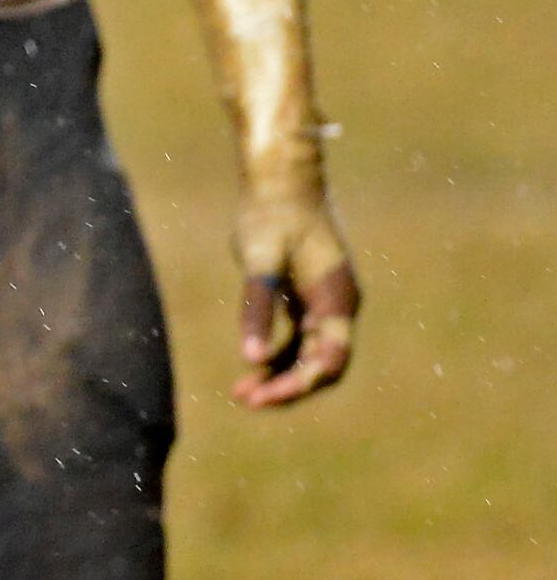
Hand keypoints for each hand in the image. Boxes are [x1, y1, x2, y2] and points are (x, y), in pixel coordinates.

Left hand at [231, 182, 357, 407]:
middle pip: (322, 364)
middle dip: (288, 386)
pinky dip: (277, 354)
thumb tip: (251, 356)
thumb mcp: (260, 260)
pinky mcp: (307, 296)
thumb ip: (258, 306)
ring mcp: (325, 302)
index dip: (298, 384)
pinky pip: (299, 338)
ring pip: (309, 353)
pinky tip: (251, 365)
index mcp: (336, 299)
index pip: (327, 360)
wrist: (281, 180)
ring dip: (280, 374)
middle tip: (246, 400)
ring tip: (241, 392)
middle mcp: (338, 305)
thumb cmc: (270, 215)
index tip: (263, 397)